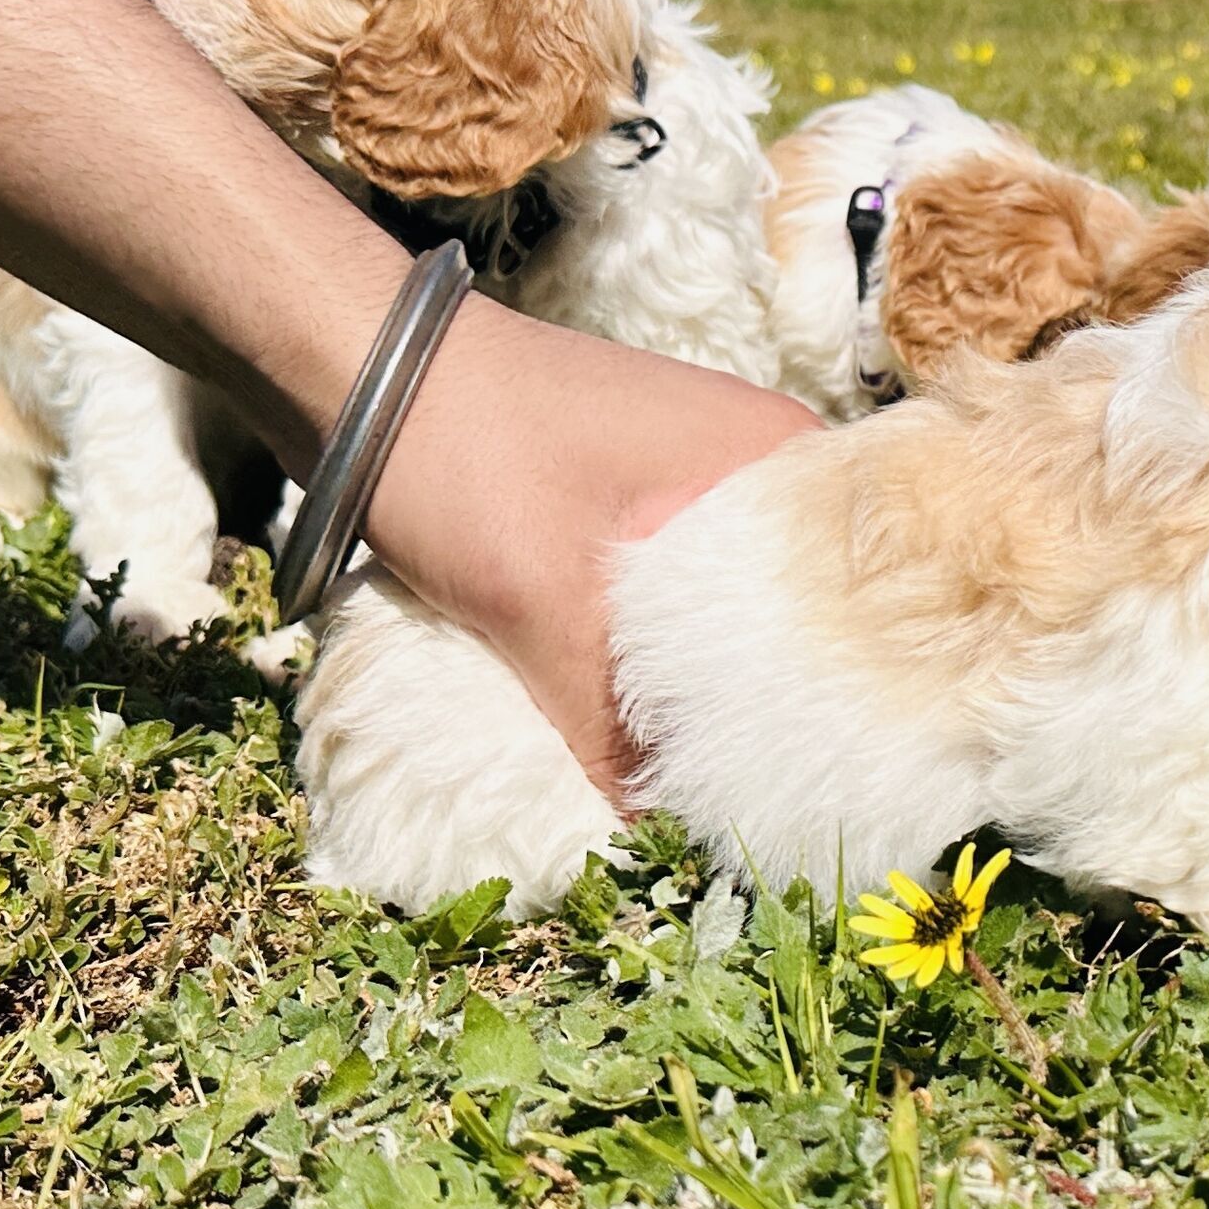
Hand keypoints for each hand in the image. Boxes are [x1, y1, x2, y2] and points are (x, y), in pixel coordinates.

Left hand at [362, 298, 816, 788]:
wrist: (351, 363)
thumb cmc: (467, 451)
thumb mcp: (541, 601)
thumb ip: (606, 729)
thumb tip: (656, 845)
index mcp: (771, 453)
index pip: (857, 579)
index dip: (852, 675)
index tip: (852, 761)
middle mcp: (749, 455)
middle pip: (793, 600)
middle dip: (779, 692)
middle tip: (787, 786)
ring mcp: (688, 471)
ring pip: (728, 600)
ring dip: (714, 675)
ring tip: (727, 768)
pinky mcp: (629, 493)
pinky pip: (673, 588)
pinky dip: (663, 649)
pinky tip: (655, 715)